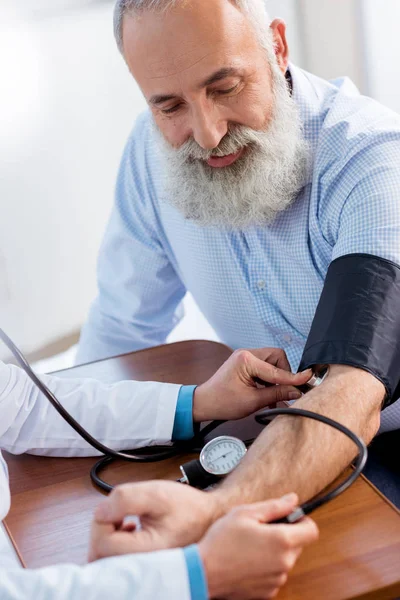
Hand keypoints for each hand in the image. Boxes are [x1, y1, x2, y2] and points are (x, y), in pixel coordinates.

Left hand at [89, 480, 219, 559]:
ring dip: (109, 535)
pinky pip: (115, 560)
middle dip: (104, 528)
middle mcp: (145, 567)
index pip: (102, 543)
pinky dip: (116, 541)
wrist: (209, 517)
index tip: (119, 507)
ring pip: (105, 558)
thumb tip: (100, 512)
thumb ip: (124, 498)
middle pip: (99, 555)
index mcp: (148, 552)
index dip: (103, 519)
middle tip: (121, 513)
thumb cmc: (188, 507)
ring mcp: (143, 570)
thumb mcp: (156, 492)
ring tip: (127, 520)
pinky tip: (130, 528)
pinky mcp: (142, 567)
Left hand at [193, 348, 311, 421]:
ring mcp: (245, 357)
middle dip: (283, 374)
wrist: (204, 403)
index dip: (293, 377)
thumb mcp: (253, 401)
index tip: (308, 379)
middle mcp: (246, 353)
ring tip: (272, 396)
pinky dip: (269, 380)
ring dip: (276, 378)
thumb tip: (296, 391)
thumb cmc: (222, 402)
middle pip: (277, 358)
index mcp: (246, 360)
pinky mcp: (245, 363)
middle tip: (284, 391)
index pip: (277, 369)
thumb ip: (277, 394)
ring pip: (272, 363)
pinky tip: (268, 394)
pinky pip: (264, 367)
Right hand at [199, 493, 318, 599]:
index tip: (289, 517)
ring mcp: (277, 580)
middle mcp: (284, 563)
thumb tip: (293, 499)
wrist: (202, 572)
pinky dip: (267, 566)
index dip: (303, 520)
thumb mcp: (245, 513)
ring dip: (275, 551)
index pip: (312, 530)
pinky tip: (248, 560)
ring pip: (286, 559)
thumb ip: (274, 506)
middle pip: (298, 544)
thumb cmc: (221, 541)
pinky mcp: (268, 592)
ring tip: (250, 545)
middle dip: (285, 534)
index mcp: (282, 541)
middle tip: (260, 528)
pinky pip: (275, 573)